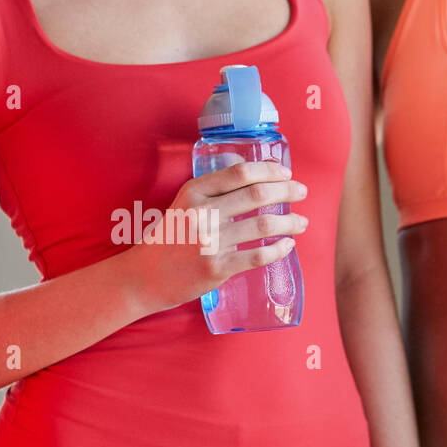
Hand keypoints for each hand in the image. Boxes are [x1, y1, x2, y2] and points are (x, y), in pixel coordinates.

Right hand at [126, 161, 308, 311]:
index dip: (269, 170)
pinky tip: (288, 245)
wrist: (144, 277)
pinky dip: (278, 249)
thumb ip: (213, 189)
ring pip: (262, 225)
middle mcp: (202, 213)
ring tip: (302, 222)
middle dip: (287, 190)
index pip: (240, 172)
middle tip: (302, 191)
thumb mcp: (183, 204)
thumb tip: (252, 172)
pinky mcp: (215, 268)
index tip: (286, 172)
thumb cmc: (169, 238)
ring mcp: (209, 242)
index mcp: (194, 192)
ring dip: (289, 222)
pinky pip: (257, 256)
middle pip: (256, 194)